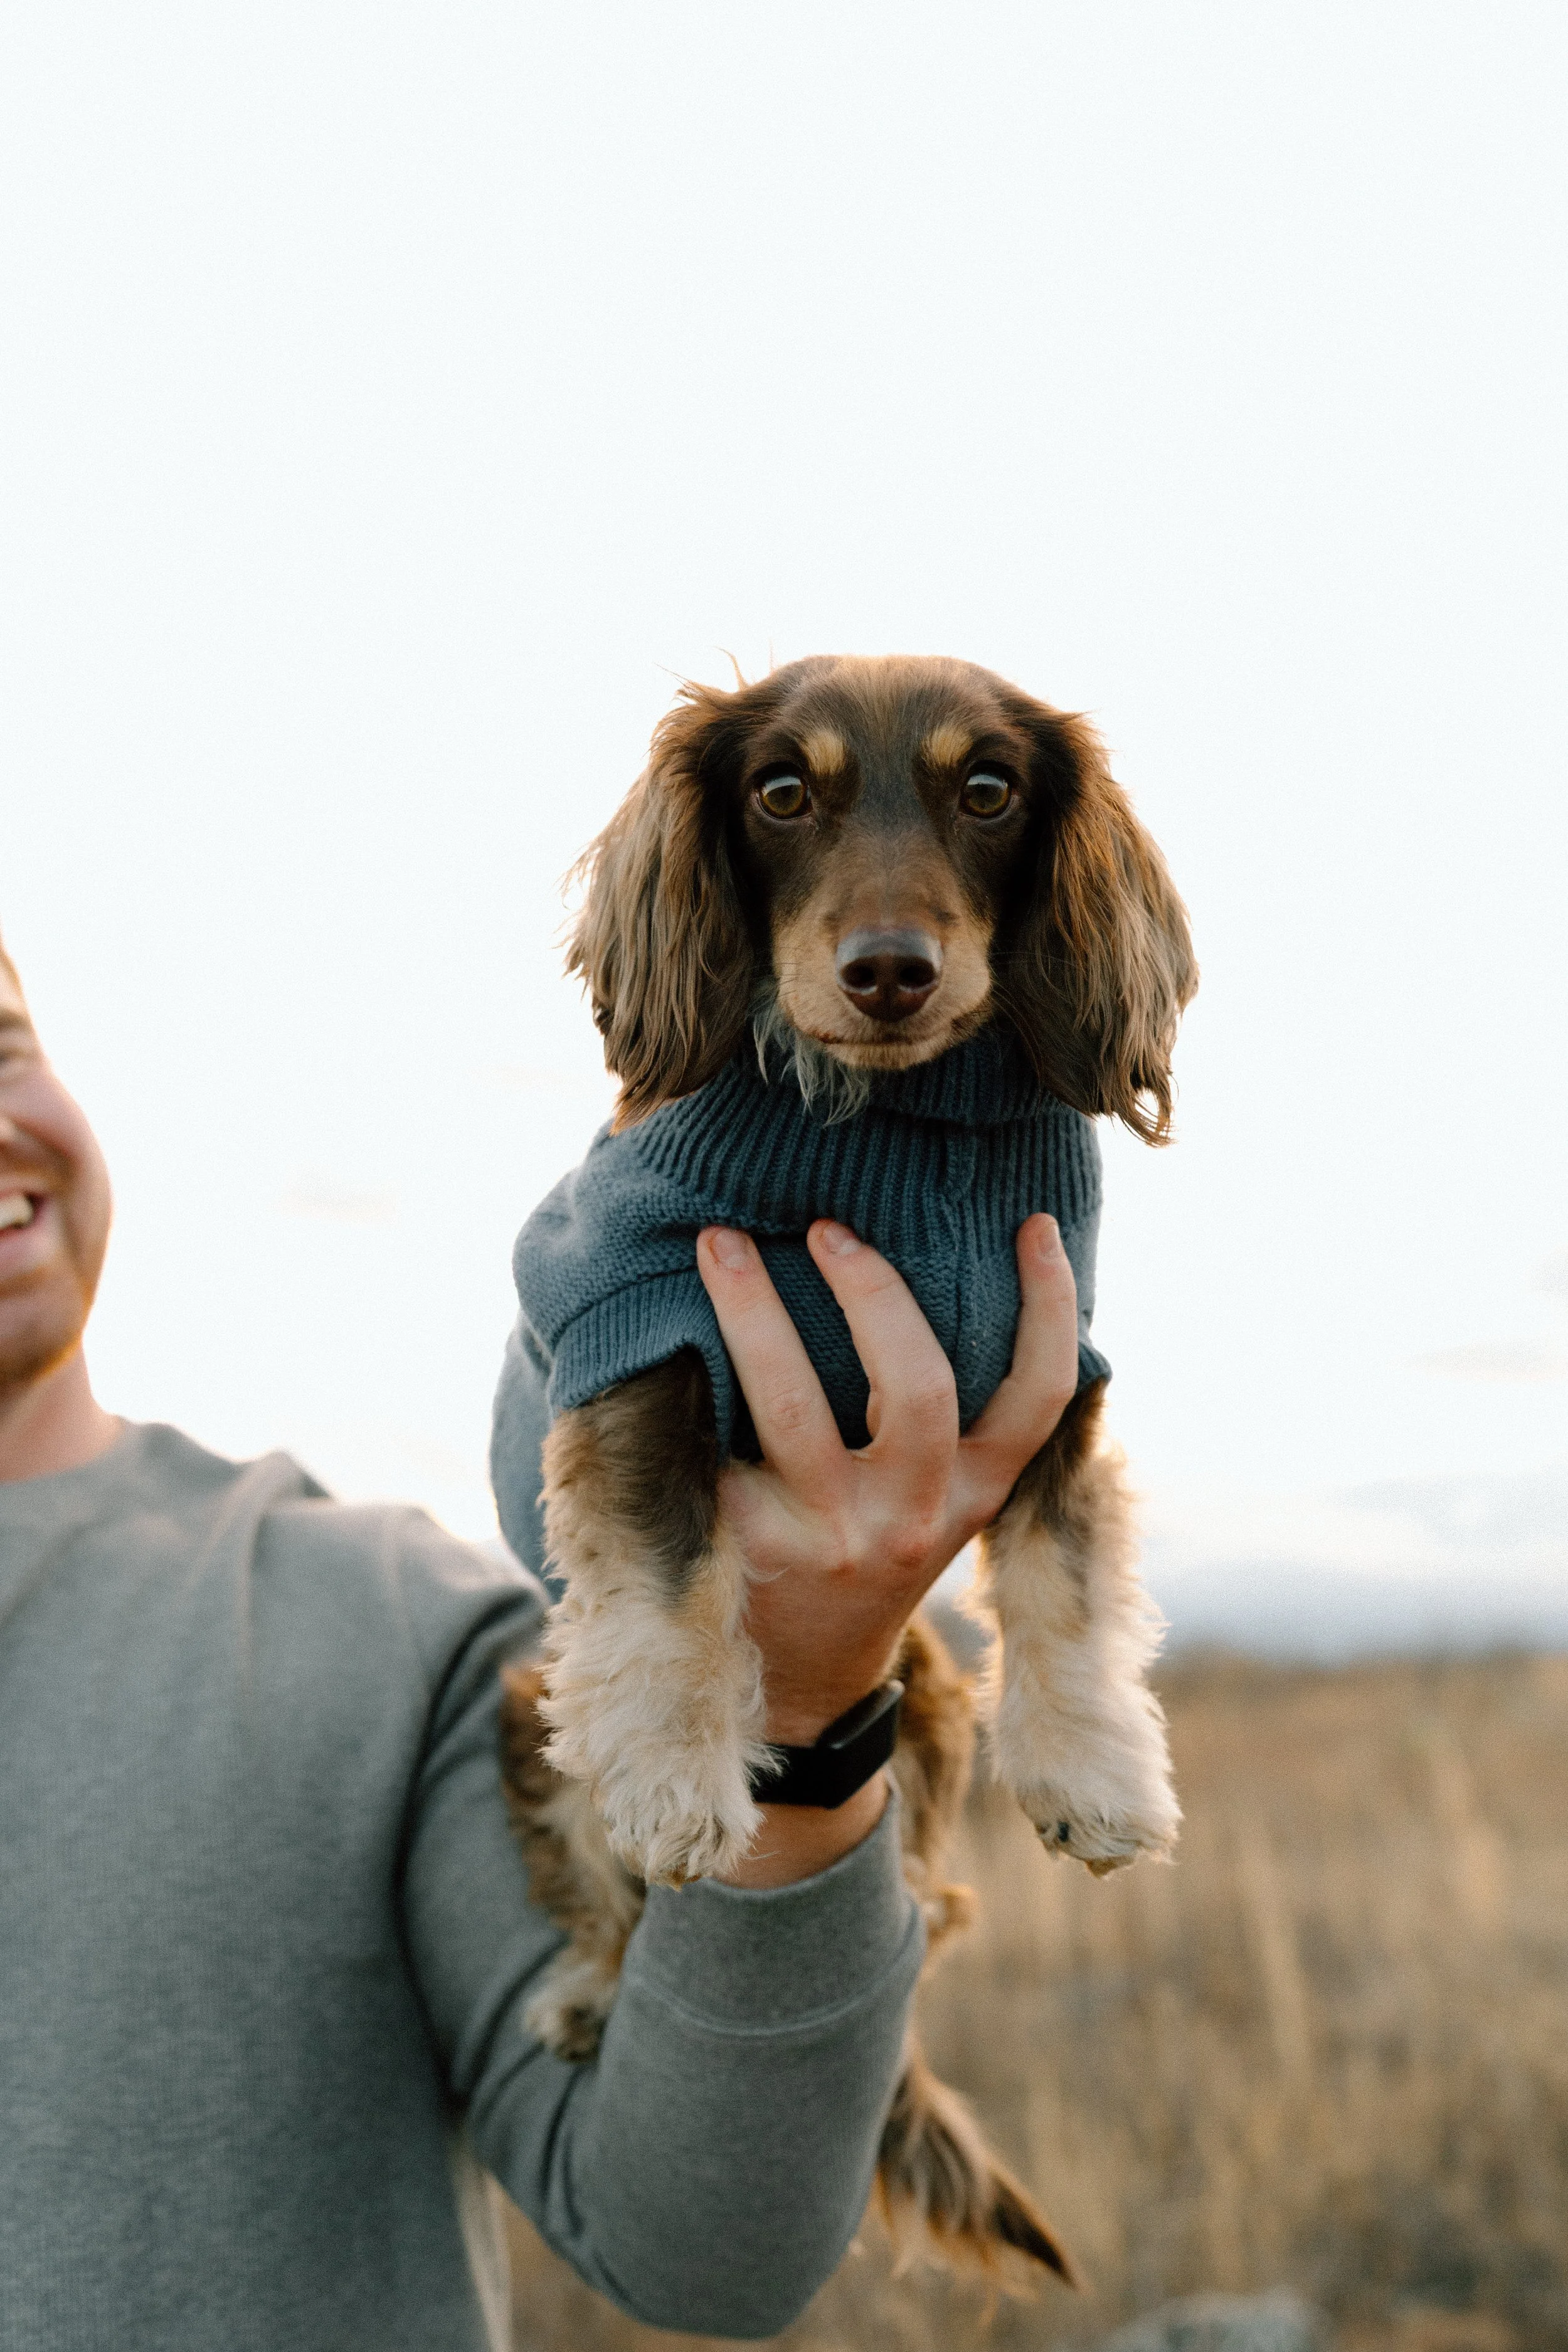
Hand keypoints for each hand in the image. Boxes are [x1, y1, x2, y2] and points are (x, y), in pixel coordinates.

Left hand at [695, 1213, 1079, 1884]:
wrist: (798, 1682)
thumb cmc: (868, 1551)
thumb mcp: (935, 1503)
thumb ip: (952, 1421)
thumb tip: (954, 1270)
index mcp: (972, 1496)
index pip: (1037, 1398)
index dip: (1048, 1307)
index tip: (1035, 1224)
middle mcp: (910, 1519)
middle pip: (916, 1383)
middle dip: (872, 1289)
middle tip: (825, 1226)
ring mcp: (825, 1538)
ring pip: (793, 1402)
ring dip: (752, 1310)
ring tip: (718, 1243)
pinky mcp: (742, 1548)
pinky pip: (711, 1441)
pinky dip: (683, 1377)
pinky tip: (654, 1328)